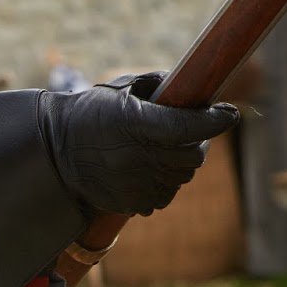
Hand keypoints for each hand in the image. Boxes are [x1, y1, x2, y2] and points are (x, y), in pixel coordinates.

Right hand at [40, 72, 239, 216]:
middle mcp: (136, 157)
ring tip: (170, 149)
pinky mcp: (128, 203)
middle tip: (196, 131)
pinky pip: (164, 197)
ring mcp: (132, 183)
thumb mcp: (126, 87)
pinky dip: (167, 183)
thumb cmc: (93, 110)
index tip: (230, 112)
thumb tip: (195, 86)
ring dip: (183, 163)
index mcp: (135, 123)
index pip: (188, 127)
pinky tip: (155, 168)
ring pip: (181, 178)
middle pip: (192, 157)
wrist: (55, 149)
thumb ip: (162, 84)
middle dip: (201, 141)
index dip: (215, 120)